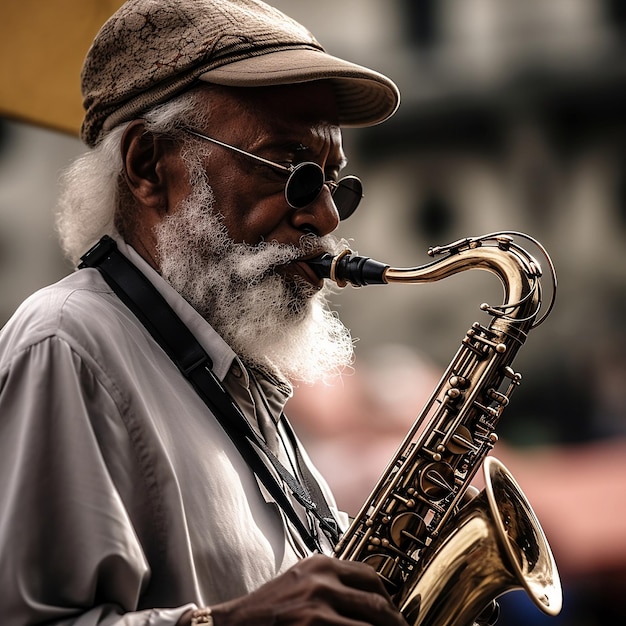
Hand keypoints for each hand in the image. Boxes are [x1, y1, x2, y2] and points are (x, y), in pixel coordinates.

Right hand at [208, 554, 406, 624]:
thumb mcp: (301, 584)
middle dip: (394, 622)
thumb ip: (331, 584)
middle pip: (376, 602)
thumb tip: (368, 600)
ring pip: (370, 625)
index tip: (395, 614)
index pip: (370, 576)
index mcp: (321, 565)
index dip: (388, 599)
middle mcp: (322, 581)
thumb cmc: (267, 611)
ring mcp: (317, 608)